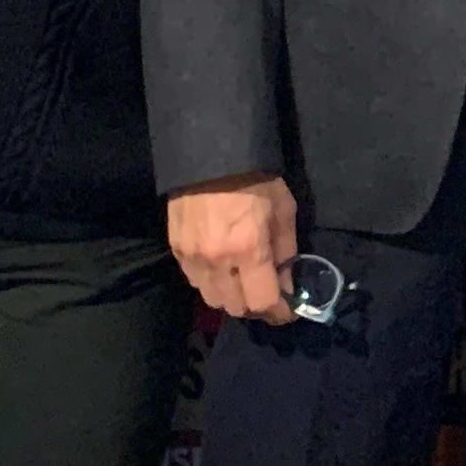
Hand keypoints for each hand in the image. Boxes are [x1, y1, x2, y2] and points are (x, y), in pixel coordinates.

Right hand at [170, 173, 302, 324]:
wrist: (210, 153)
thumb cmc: (256, 178)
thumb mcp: (284, 210)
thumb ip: (287, 252)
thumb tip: (289, 284)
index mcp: (249, 249)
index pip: (263, 303)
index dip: (278, 312)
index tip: (288, 310)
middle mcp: (218, 260)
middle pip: (236, 308)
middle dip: (256, 306)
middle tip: (267, 292)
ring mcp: (193, 257)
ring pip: (213, 299)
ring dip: (232, 297)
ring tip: (243, 282)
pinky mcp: (176, 250)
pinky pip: (195, 282)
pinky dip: (211, 283)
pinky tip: (221, 268)